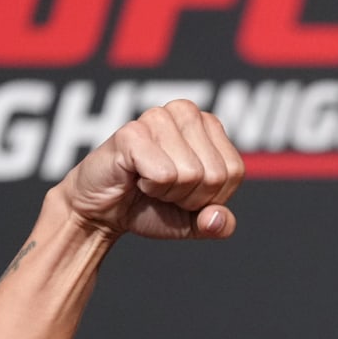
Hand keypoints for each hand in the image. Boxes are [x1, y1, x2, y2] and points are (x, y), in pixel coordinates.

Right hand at [53, 100, 244, 240]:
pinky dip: (151, 188)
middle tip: (163, 187)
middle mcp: (187, 113)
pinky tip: (136, 176)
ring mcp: (158, 117)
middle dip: (190, 196)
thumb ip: (218, 225)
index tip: (185, 191)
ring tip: (149, 180)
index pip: (233, 171)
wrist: (104, 211)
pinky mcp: (132, 132)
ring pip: (191, 174)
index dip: (210, 196)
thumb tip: (217, 220)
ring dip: (168, 192)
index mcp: (209, 126)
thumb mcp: (194, 222)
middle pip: (214, 174)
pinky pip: (164, 174)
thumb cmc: (150, 206)